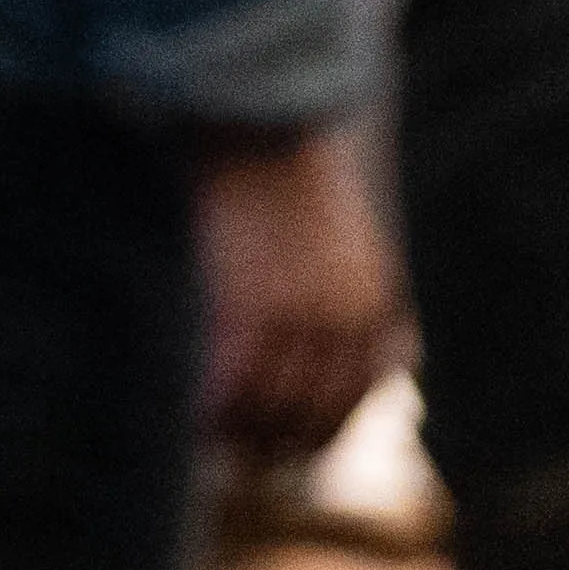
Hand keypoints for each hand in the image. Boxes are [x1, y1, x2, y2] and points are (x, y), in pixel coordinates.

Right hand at [189, 127, 402, 456]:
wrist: (251, 108)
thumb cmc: (277, 159)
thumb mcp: (333, 231)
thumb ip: (335, 288)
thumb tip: (314, 343)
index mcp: (377, 296)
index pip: (365, 390)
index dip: (329, 427)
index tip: (298, 448)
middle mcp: (347, 316)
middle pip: (320, 408)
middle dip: (286, 443)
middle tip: (251, 461)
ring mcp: (298, 313)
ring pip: (275, 405)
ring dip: (245, 435)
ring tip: (216, 448)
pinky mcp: (247, 304)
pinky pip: (231, 381)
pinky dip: (212, 409)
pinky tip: (191, 419)